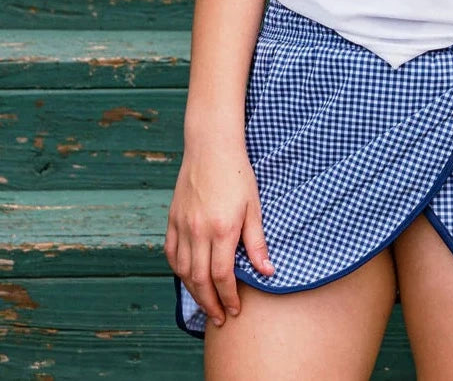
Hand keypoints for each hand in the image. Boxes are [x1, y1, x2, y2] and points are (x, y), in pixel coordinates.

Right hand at [164, 143, 273, 327]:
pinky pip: (170, 253)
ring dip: (193, 292)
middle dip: (210, 304)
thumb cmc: (238, 174)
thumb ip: (257, 242)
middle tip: (220, 319)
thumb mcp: (254, 207)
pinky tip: (188, 277)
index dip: (228, 297)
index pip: (222, 276)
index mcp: (222, 229)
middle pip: (199, 280)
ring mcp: (182, 226)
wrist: (211, 147)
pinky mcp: (172, 219)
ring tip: (206, 304)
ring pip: (182, 270)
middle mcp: (198, 231)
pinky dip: (178, 270)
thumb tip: (268, 271)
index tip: (235, 311)